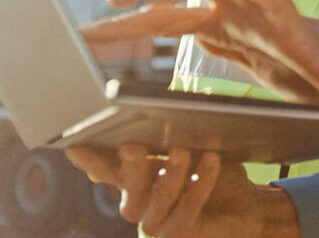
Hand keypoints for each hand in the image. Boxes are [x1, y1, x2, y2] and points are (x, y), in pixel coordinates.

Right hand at [64, 145, 295, 237]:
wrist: (244, 205)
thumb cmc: (211, 170)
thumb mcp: (194, 142)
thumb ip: (178, 123)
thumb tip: (185, 95)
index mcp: (134, 177)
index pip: (106, 168)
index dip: (90, 159)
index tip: (74, 145)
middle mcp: (139, 202)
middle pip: (127, 184)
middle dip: (129, 164)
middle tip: (132, 146)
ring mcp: (156, 222)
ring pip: (156, 198)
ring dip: (169, 172)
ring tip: (181, 149)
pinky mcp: (180, 235)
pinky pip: (186, 210)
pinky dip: (198, 184)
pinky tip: (211, 161)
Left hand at [80, 0, 318, 108]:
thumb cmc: (304, 67)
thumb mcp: (245, 60)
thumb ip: (215, 43)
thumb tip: (177, 38)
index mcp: (222, 18)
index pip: (163, 12)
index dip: (122, 22)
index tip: (82, 34)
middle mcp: (238, 1)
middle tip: (112, 1)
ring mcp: (264, 3)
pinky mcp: (293, 14)